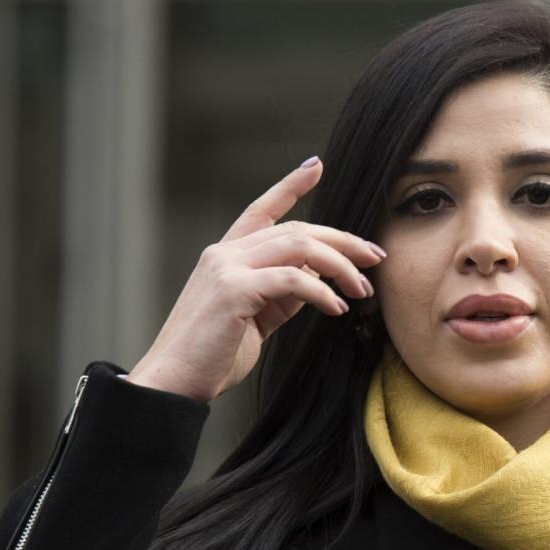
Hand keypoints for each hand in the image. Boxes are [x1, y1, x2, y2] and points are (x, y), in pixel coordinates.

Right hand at [126, 157, 383, 402]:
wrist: (174, 382)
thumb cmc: (213, 355)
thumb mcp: (254, 317)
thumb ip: (280, 293)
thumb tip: (315, 280)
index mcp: (226, 256)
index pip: (262, 210)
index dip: (289, 187)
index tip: (315, 167)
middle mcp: (224, 253)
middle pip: (296, 230)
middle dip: (342, 241)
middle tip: (375, 257)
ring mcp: (227, 268)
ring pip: (298, 247)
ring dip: (339, 266)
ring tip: (362, 289)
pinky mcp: (234, 290)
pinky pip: (292, 279)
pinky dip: (320, 291)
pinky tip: (337, 308)